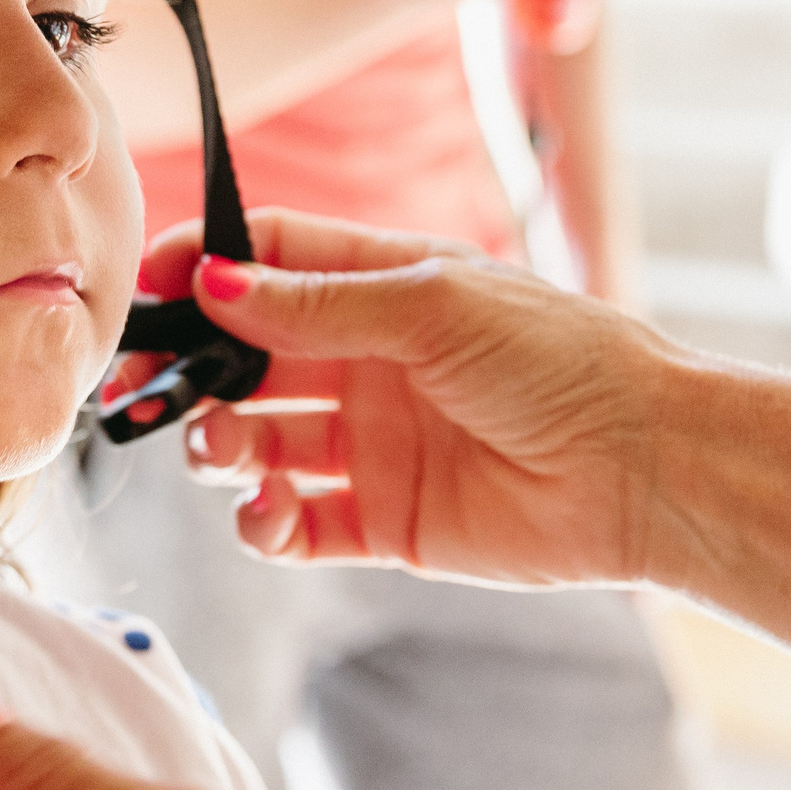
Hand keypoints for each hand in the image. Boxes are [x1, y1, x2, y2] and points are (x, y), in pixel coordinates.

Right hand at [119, 210, 690, 586]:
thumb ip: (316, 304)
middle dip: (187, 371)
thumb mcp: (431, 305)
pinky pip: (296, 525)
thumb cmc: (562, 361)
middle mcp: (366, 363)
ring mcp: (371, 445)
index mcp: (381, 288)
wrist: (648, 469)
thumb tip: (212, 283)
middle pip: (242, 358)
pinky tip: (266, 518)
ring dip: (219, 448)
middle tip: (143, 389)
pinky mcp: (384, 522)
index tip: (144, 286)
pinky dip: (263, 526)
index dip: (200, 267)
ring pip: (257, 443)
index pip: (266, 263)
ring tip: (222, 454)